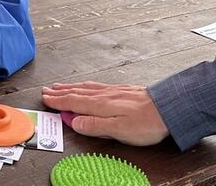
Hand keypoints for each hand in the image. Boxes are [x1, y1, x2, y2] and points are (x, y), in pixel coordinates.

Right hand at [41, 81, 168, 145]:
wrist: (170, 108)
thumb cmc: (147, 122)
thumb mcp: (118, 129)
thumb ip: (94, 125)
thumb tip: (73, 122)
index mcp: (100, 105)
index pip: (73, 101)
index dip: (57, 101)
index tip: (44, 99)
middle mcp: (105, 95)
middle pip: (77, 92)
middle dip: (60, 92)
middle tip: (46, 90)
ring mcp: (114, 91)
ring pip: (86, 87)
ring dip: (71, 87)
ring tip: (61, 86)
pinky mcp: (123, 91)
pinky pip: (97, 86)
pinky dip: (86, 86)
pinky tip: (88, 86)